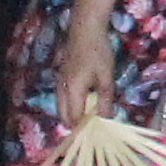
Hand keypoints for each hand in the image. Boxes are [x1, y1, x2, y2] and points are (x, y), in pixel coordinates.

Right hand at [53, 17, 117, 133]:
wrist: (84, 29)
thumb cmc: (98, 51)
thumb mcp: (106, 76)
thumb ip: (105, 98)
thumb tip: (106, 118)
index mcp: (73, 91)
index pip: (74, 118)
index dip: (82, 129)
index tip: (93, 136)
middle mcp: (62, 89)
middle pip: (64, 115)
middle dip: (75, 125)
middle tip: (90, 130)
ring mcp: (59, 82)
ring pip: (61, 106)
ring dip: (71, 115)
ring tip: (87, 120)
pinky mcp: (61, 76)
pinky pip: (62, 98)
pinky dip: (70, 105)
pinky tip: (82, 103)